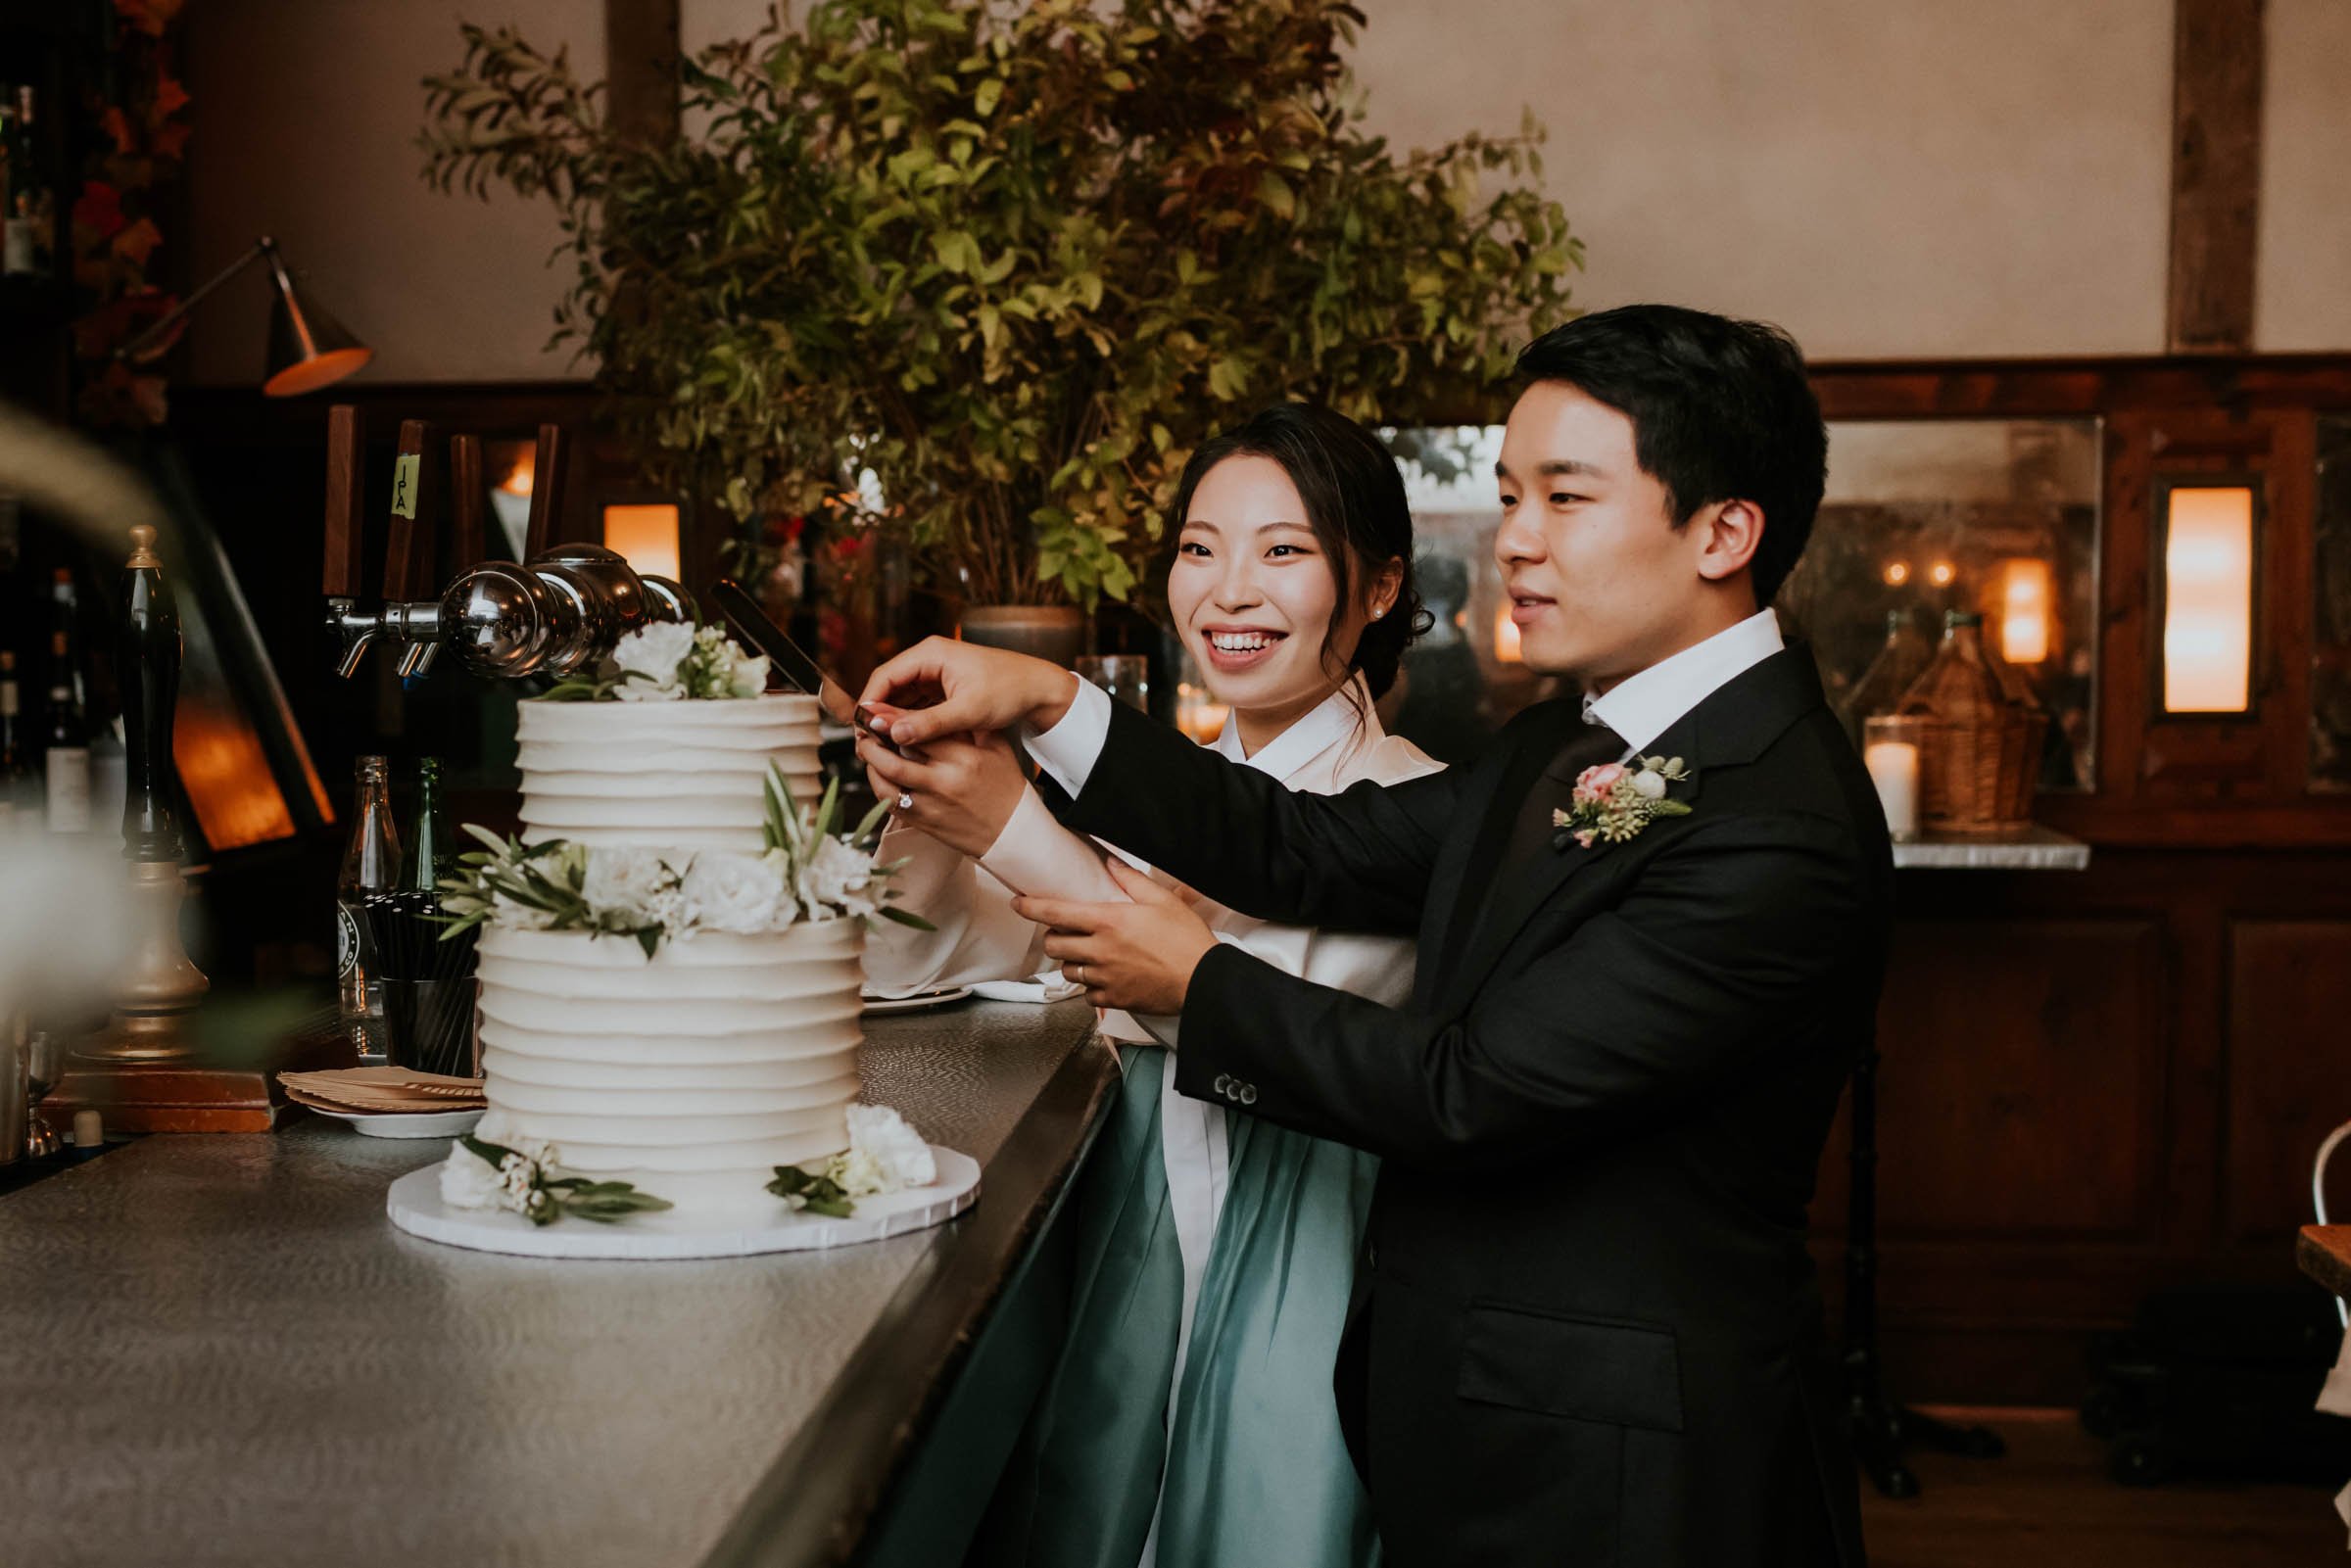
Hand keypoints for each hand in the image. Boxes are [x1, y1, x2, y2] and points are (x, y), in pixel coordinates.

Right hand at [858, 636, 1077, 748]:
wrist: (1040, 689)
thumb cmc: (1009, 691)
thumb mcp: (968, 711)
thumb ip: (928, 723)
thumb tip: (891, 733)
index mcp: (930, 654)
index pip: (884, 676)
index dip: (868, 703)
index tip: (860, 730)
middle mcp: (928, 659)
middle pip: (889, 687)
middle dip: (878, 714)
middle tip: (868, 744)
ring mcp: (935, 672)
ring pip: (901, 697)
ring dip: (892, 719)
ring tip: (883, 746)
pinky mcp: (943, 686)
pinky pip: (916, 703)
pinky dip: (909, 720)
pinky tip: (905, 741)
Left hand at [859, 728, 1029, 858]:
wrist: (1012, 831)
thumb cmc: (1006, 787)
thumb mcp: (996, 748)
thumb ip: (968, 725)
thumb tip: (938, 704)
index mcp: (963, 759)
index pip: (918, 734)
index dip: (892, 721)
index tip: (879, 712)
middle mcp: (943, 783)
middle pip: (893, 760)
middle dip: (871, 743)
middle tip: (864, 731)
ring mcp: (930, 806)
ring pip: (885, 784)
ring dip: (870, 765)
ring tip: (868, 750)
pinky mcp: (923, 823)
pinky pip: (890, 804)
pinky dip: (879, 786)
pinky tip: (879, 773)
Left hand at [1015, 860, 1216, 1018]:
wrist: (1203, 981)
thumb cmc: (1187, 940)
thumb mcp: (1162, 900)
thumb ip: (1131, 880)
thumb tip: (1110, 862)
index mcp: (1108, 921)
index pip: (1056, 912)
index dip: (1031, 907)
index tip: (1018, 903)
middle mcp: (1100, 950)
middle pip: (1054, 944)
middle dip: (1053, 936)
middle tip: (1065, 931)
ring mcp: (1104, 977)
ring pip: (1068, 970)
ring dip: (1071, 960)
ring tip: (1087, 954)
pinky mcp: (1113, 998)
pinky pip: (1087, 993)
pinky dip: (1090, 985)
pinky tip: (1105, 977)